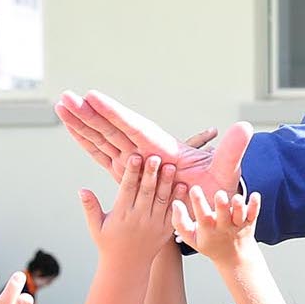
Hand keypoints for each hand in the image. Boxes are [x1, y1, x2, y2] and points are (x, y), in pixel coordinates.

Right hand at [56, 92, 249, 201]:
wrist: (211, 206)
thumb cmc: (219, 189)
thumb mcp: (226, 171)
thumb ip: (232, 151)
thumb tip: (245, 128)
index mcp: (164, 148)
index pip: (135, 127)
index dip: (114, 113)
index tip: (94, 98)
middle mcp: (147, 149)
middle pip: (113, 127)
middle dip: (89, 113)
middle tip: (65, 97)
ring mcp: (136, 158)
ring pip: (104, 137)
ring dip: (82, 123)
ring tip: (60, 105)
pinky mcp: (130, 169)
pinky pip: (104, 153)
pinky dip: (88, 141)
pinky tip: (73, 130)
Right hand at [79, 155, 178, 262]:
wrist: (127, 266)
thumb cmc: (108, 244)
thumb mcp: (96, 226)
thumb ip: (90, 207)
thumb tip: (81, 189)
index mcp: (122, 214)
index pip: (127, 189)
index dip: (131, 172)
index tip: (135, 156)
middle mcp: (139, 219)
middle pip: (146, 192)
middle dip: (151, 174)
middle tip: (156, 156)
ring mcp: (154, 225)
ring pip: (162, 200)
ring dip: (167, 183)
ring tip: (171, 166)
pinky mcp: (166, 230)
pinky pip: (174, 213)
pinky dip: (179, 199)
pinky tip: (183, 185)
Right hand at [171, 187, 260, 266]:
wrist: (234, 257)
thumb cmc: (210, 243)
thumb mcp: (191, 238)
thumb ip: (180, 222)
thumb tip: (176, 203)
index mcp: (209, 229)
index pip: (202, 216)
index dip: (198, 202)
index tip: (194, 188)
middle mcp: (224, 227)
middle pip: (223, 216)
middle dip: (222, 205)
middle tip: (219, 194)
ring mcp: (238, 224)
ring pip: (240, 215)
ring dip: (239, 206)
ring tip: (237, 198)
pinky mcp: (250, 221)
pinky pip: (254, 213)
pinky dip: (255, 205)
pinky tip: (255, 195)